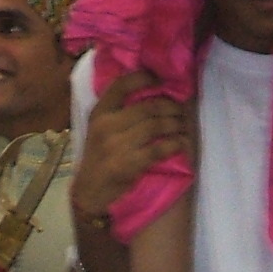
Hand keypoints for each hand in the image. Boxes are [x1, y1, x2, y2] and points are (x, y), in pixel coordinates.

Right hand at [73, 72, 189, 228]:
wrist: (89, 193)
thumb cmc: (99, 158)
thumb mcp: (99, 130)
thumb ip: (118, 112)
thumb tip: (153, 93)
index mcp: (99, 114)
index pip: (121, 86)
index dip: (143, 78)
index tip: (160, 80)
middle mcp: (106, 125)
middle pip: (148, 107)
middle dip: (171, 107)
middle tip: (181, 111)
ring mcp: (116, 145)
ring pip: (156, 125)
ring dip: (176, 125)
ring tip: (183, 127)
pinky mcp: (128, 164)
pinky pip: (159, 149)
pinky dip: (175, 144)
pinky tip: (181, 144)